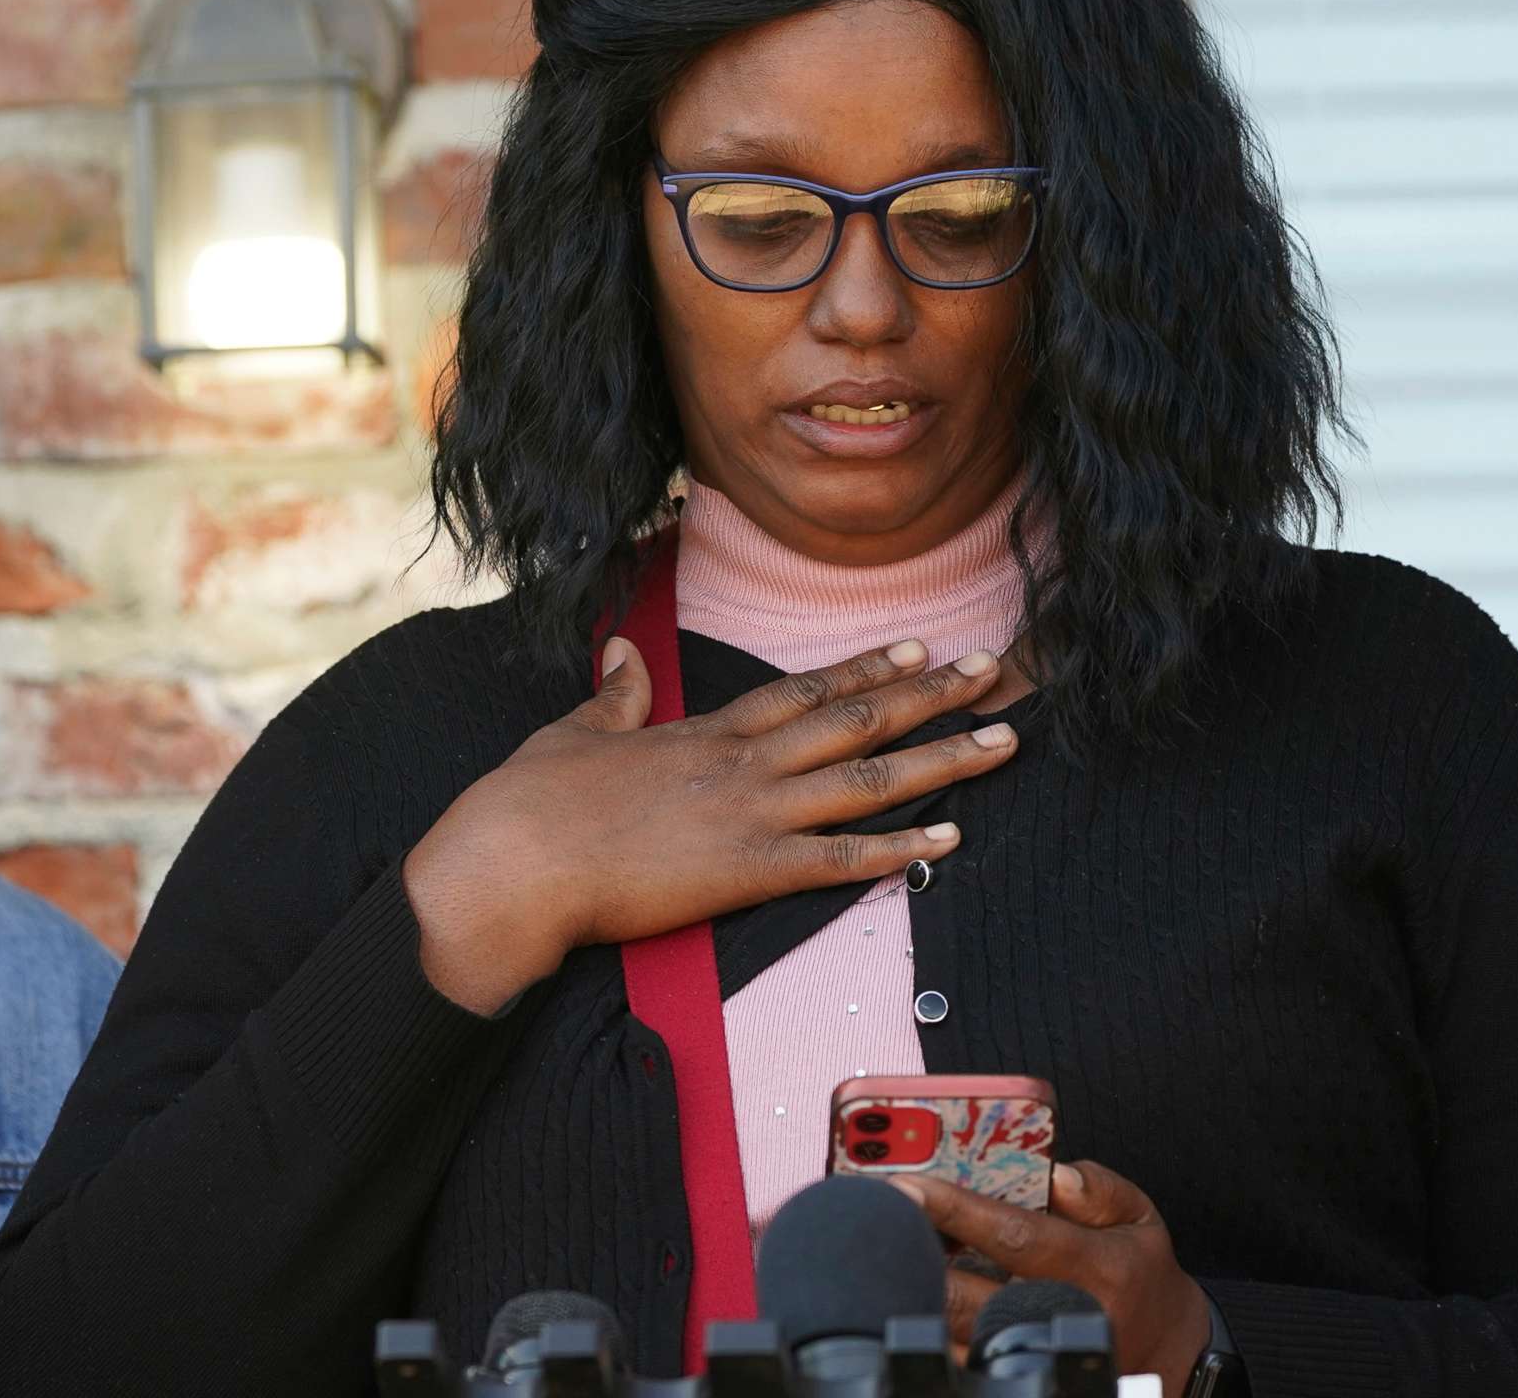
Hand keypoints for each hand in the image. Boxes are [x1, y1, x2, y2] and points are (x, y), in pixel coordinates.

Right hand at [402, 636, 1017, 1012]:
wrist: (514, 861)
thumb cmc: (531, 802)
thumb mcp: (575, 732)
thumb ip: (614, 694)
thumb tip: (623, 654)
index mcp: (702, 732)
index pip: (803, 691)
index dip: (865, 669)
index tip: (915, 646)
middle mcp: (741, 764)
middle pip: (855, 720)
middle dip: (929, 693)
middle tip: (993, 669)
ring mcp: (749, 815)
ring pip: (868, 779)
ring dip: (941, 759)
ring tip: (1004, 739)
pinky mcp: (747, 871)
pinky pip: (842, 859)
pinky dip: (901, 849)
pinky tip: (953, 838)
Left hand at [893, 1161, 1213, 1386]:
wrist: (1171, 1353)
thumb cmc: (1140, 1274)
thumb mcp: (1138, 1217)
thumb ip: (1098, 1188)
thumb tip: (1055, 1173)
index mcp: (1096, 1269)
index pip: (1012, 1235)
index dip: (953, 1209)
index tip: (906, 1185)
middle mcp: (1061, 1316)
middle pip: (966, 1293)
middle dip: (912, 1253)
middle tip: (876, 1218)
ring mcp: (1035, 1355)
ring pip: (950, 1332)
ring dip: (911, 1289)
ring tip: (886, 1249)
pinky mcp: (1016, 1377)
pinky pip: (956, 1355)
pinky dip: (925, 1321)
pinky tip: (910, 1287)